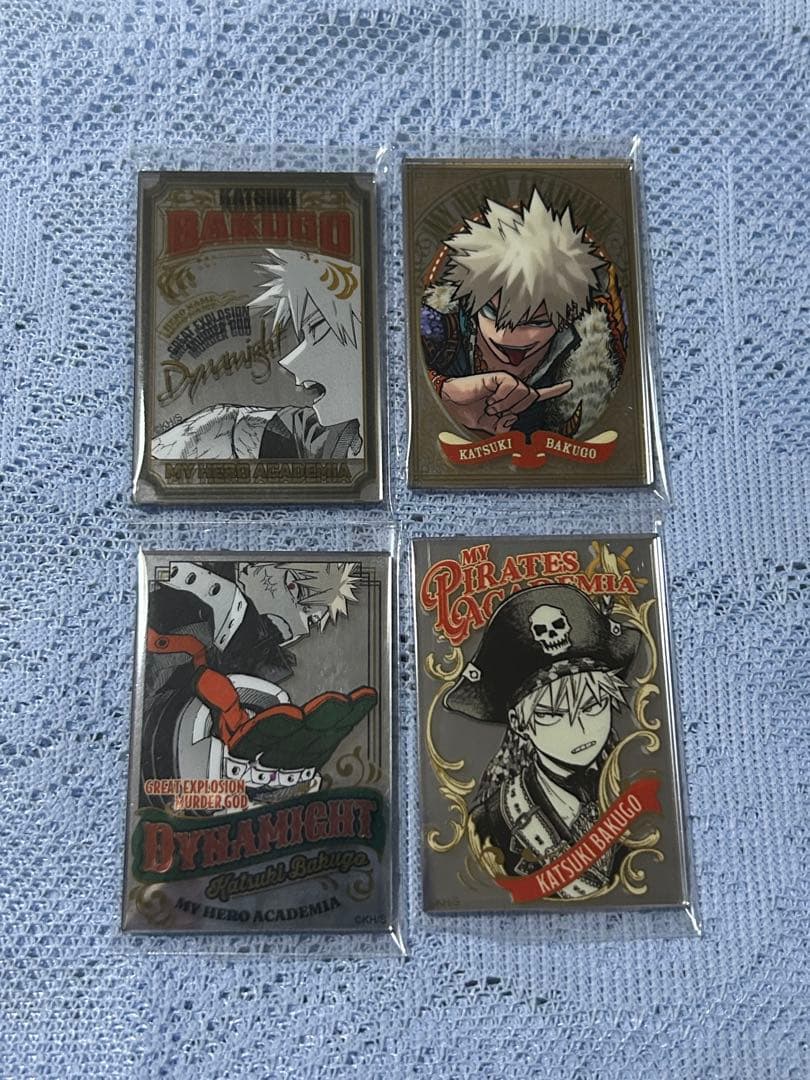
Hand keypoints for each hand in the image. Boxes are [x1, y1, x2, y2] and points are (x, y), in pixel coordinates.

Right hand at [440, 373, 571, 434]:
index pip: (537, 394)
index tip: (569, 385)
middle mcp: (513, 388)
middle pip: (531, 397)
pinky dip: (500, 398)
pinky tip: (489, 397)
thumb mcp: (490, 428)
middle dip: (514, 409)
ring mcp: (507, 381)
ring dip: (505, 405)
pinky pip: (511, 388)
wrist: (452, 404)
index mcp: (513, 399)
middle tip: (494, 411)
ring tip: (490, 405)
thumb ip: (505, 430)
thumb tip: (514, 423)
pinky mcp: (499, 376)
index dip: (553, 391)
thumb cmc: (469, 413)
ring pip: (523, 393)